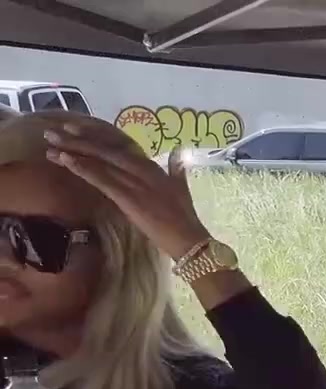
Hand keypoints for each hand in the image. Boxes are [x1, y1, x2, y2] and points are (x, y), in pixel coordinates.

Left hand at [44, 123, 210, 260]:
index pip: (120, 142)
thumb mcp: (181, 188)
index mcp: (152, 166)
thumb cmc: (185, 218)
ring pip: (99, 160)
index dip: (96, 133)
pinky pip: (101, 178)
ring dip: (73, 150)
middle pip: (105, 147)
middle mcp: (142, 168)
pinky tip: (65, 160)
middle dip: (78, 138)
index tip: (75, 127)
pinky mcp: (128, 197)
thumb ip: (176, 169)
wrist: (189, 239)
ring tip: (51, 144)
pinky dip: (82, 167)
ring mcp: (135, 181)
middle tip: (53, 132)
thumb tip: (179, 154)